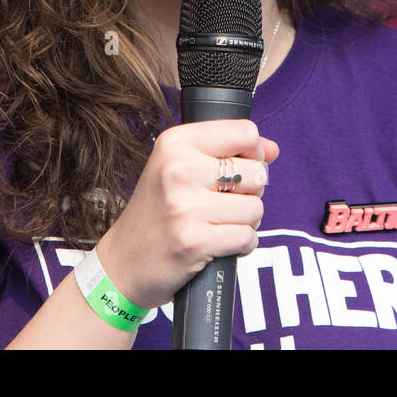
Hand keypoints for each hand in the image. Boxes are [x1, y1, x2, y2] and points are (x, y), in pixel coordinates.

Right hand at [94, 119, 279, 308]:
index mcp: (175, 142)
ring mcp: (185, 206)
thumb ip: (229, 153)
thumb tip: (274, 149)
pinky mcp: (194, 240)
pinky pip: (248, 236)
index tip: (239, 169)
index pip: (245, 131)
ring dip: (245, 222)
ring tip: (217, 225)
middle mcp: (178, 168)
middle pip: (257, 171)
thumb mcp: (181, 169)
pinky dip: (241, 245)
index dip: (254, 153)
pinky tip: (218, 245)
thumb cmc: (157, 213)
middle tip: (223, 204)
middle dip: (251, 192)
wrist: (122, 264)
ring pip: (256, 207)